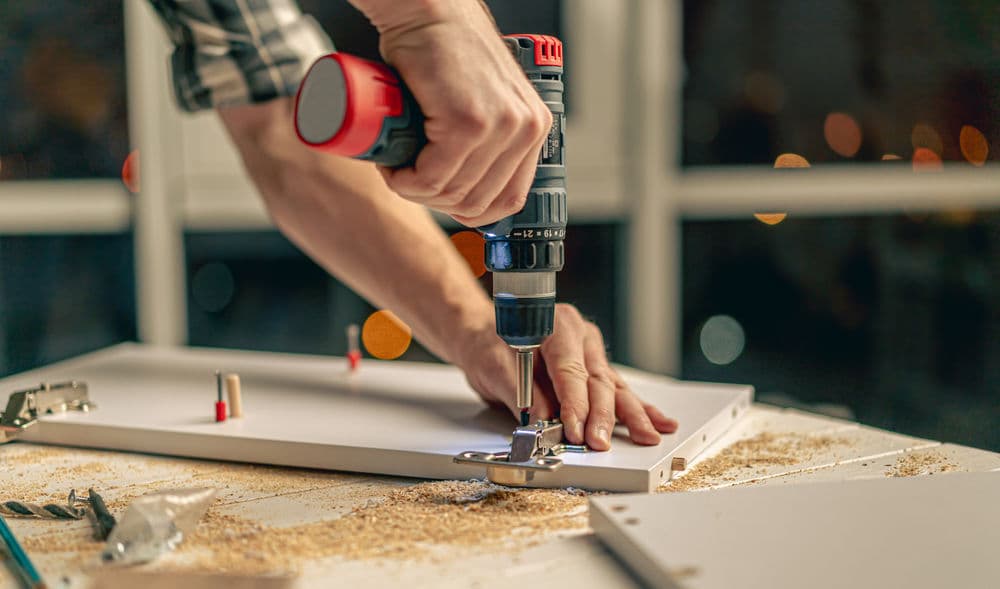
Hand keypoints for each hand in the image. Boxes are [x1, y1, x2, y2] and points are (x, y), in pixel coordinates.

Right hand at [349, 0, 551, 225]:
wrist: (426, 10)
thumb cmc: (442, 52)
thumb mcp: (484, 102)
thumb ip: (490, 138)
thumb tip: (468, 186)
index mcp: (533, 127)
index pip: (509, 198)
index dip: (469, 209)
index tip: (441, 199)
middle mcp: (526, 128)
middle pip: (478, 202)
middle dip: (436, 201)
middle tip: (409, 180)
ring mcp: (500, 126)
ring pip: (452, 192)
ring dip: (415, 191)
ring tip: (397, 169)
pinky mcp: (468, 122)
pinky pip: (433, 177)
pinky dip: (406, 180)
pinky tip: (395, 166)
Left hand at [456, 304, 677, 450]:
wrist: (485, 336)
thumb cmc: (488, 345)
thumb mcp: (494, 366)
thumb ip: (520, 392)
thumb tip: (542, 419)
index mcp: (557, 325)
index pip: (570, 370)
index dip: (574, 403)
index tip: (575, 429)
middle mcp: (580, 336)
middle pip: (597, 380)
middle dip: (602, 416)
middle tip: (600, 443)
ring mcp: (591, 352)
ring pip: (614, 386)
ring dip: (630, 415)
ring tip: (647, 435)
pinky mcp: (594, 369)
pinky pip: (617, 390)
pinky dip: (636, 408)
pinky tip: (657, 421)